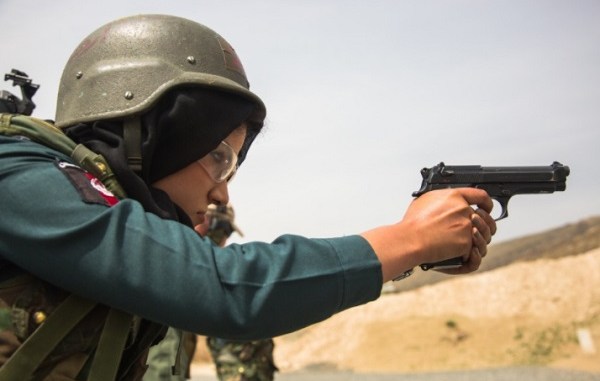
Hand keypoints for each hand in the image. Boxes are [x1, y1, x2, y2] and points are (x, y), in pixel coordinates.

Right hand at [361, 188, 495, 281]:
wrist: (411, 239)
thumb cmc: (413, 222)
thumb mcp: (424, 201)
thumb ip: (439, 200)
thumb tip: (441, 204)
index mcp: (454, 196)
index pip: (480, 195)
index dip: (487, 202)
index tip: (487, 208)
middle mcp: (464, 209)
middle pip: (486, 218)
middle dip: (485, 226)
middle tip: (478, 232)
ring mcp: (467, 226)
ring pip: (484, 236)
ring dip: (480, 242)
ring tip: (470, 246)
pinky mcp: (467, 243)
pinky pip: (475, 252)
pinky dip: (470, 257)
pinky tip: (464, 256)